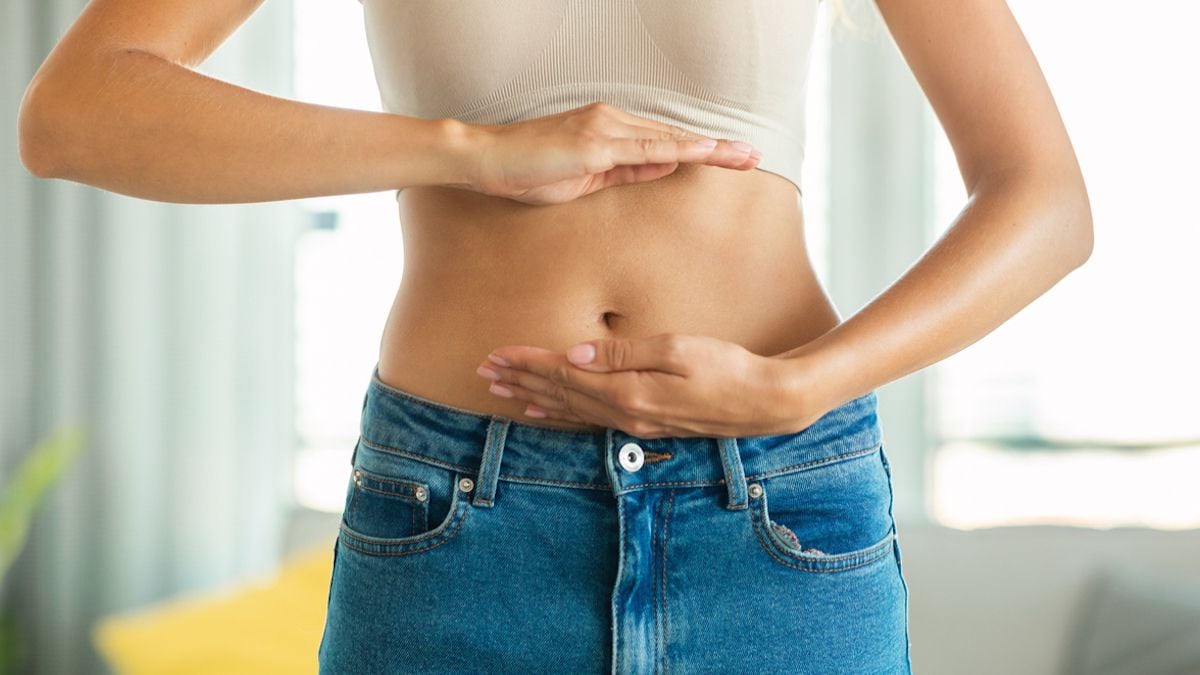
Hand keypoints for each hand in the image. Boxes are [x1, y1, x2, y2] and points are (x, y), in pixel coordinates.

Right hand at [464, 101, 761, 204]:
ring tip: (745, 158)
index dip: (701, 148)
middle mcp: (611, 121)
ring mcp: (604, 129)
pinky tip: (705, 152)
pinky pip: (645, 148)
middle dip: (718, 147)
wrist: (485, 159)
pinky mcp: (594, 144)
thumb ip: (623, 171)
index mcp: (609, 129)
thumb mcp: (583, 177)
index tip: (733, 156)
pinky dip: (679, 149)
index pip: (665, 140)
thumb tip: (663, 165)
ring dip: (710, 148)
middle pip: (675, 135)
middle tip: (755, 156)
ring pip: (668, 138)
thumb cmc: (527, 172)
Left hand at [474, 333, 821, 437]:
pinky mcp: (645, 423)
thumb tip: (574, 351)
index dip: (528, 363)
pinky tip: (544, 411)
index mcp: (628, 391)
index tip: (496, 354)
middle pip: (560, 394)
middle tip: (484, 371)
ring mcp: (634, 422)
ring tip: (502, 391)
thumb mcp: (677, 348)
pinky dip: (561, 414)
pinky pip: (589, 420)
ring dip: (534, 398)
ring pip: (570, 410)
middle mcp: (624, 413)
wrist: (764, 401)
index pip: (564, 375)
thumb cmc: (727, 367)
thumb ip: (622, 352)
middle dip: (520, 380)